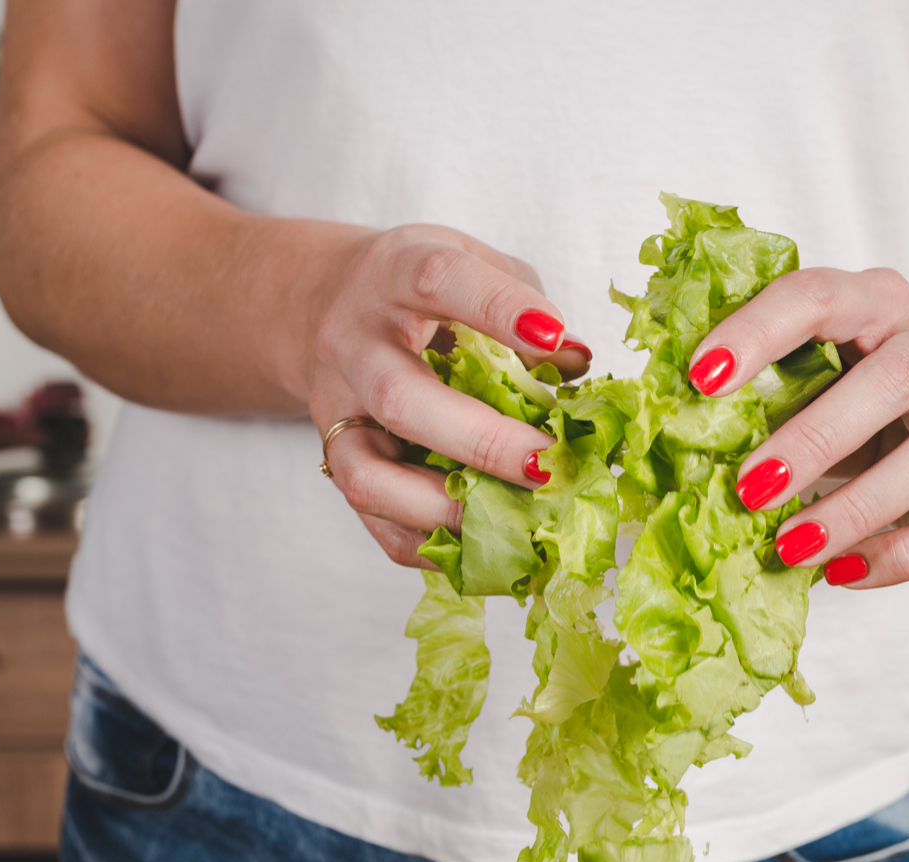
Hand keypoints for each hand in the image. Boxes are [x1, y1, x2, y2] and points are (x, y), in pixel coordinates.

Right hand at [305, 225, 590, 566]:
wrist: (332, 305)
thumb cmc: (425, 293)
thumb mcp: (478, 268)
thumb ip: (528, 308)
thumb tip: (576, 362)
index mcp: (394, 275)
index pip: (437, 281)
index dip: (498, 309)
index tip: (554, 339)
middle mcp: (353, 344)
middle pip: (398, 399)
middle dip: (481, 441)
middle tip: (547, 464)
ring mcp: (336, 410)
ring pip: (367, 477)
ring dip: (445, 509)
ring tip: (512, 517)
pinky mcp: (334, 463)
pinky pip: (373, 523)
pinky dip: (429, 547)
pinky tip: (482, 544)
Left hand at [689, 268, 908, 588]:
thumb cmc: (865, 389)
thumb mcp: (821, 368)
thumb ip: (764, 388)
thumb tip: (673, 442)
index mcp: (879, 302)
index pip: (821, 297)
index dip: (759, 331)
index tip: (700, 378)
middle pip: (893, 378)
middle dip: (815, 437)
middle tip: (748, 490)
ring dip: (858, 507)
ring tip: (791, 549)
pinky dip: (906, 555)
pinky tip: (844, 575)